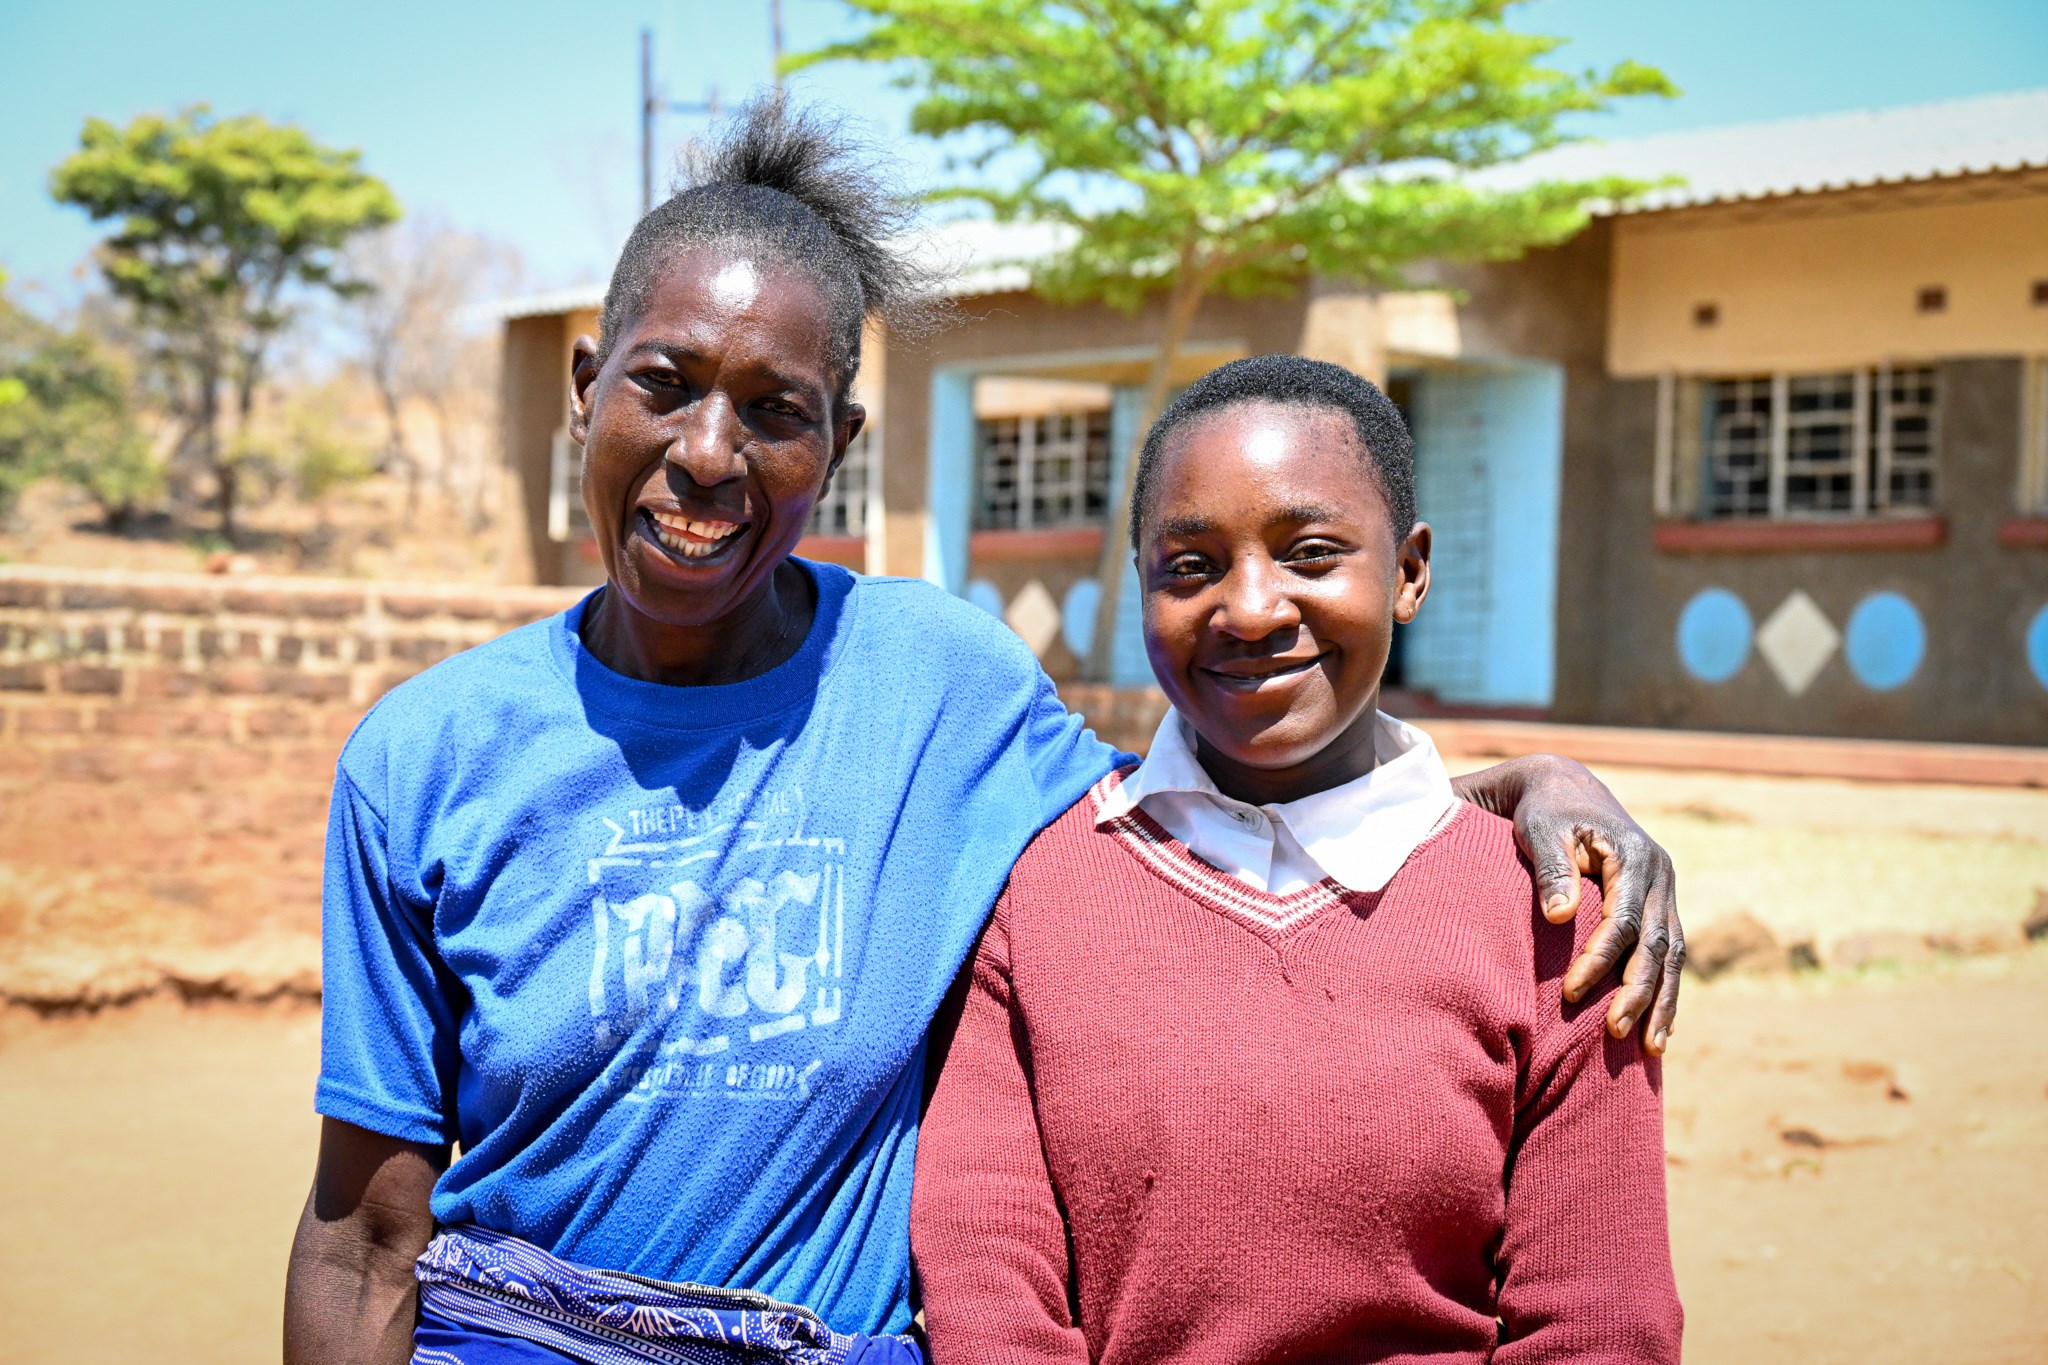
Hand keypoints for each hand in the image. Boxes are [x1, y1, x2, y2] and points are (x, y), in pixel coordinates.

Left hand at [1450, 754, 1682, 1053]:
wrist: (1566, 790)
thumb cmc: (1546, 812)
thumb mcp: (1541, 829)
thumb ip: (1551, 868)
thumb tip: (1558, 916)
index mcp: (1634, 857)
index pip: (1622, 920)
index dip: (1600, 959)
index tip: (1570, 992)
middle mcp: (1660, 876)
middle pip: (1657, 945)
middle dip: (1638, 992)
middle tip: (1613, 1031)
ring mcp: (1665, 892)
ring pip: (1673, 956)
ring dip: (1662, 1001)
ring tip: (1651, 1048)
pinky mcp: (1660, 905)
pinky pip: (1671, 955)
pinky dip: (1666, 990)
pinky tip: (1659, 1028)